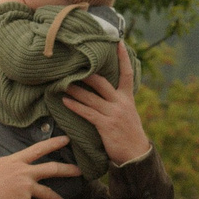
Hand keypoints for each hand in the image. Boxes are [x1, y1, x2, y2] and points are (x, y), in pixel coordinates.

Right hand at [0, 133, 77, 198]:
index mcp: (15, 161)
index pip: (38, 149)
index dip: (53, 143)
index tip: (66, 140)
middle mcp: (25, 172)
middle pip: (51, 169)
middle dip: (67, 169)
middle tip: (79, 171)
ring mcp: (27, 187)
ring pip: (47, 192)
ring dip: (56, 198)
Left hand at [58, 42, 150, 165]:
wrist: (136, 155)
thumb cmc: (128, 134)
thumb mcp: (127, 114)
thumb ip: (117, 102)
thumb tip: (103, 92)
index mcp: (127, 98)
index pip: (127, 73)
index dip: (123, 57)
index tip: (119, 42)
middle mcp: (121, 103)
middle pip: (103, 83)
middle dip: (88, 74)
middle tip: (74, 65)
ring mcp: (113, 114)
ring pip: (91, 98)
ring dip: (75, 90)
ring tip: (62, 83)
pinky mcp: (106, 125)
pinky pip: (87, 113)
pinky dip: (75, 107)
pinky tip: (65, 102)